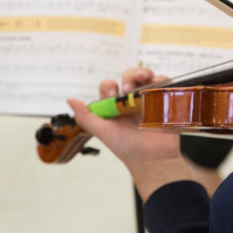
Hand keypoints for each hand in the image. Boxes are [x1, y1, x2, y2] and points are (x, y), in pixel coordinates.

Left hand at [67, 68, 190, 199]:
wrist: (152, 159)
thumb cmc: (127, 149)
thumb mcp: (103, 132)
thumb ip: (86, 117)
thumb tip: (70, 100)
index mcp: (115, 108)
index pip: (109, 87)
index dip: (110, 86)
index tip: (113, 92)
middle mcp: (131, 102)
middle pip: (128, 77)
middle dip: (128, 77)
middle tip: (128, 88)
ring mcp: (148, 101)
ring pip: (145, 77)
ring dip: (143, 73)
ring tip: (142, 78)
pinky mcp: (163, 102)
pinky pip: (163, 84)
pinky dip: (160, 79)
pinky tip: (157, 84)